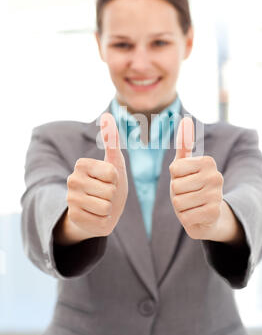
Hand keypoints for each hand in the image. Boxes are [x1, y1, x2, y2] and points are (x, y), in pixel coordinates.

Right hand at [54, 113, 127, 244]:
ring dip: (109, 208)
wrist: (101, 211)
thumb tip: (107, 114)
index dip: (116, 179)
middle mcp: (71, 181)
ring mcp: (71, 201)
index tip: (109, 180)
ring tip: (102, 205)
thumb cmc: (110, 184)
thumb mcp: (115, 162)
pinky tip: (96, 216)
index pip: (111, 173)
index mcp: (81, 164)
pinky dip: (104, 220)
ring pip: (105, 206)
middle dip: (113, 195)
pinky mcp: (75, 219)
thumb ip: (112, 139)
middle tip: (105, 194)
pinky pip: (101, 220)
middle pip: (109, 190)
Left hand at [169, 116, 223, 240]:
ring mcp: (217, 196)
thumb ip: (184, 144)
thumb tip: (186, 119)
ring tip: (192, 205)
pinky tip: (196, 216)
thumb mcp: (185, 166)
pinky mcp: (214, 214)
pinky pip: (185, 216)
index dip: (175, 178)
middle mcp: (216, 177)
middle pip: (176, 186)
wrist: (209, 216)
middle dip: (177, 194)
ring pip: (178, 202)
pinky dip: (186, 218)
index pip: (174, 169)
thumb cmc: (192, 187)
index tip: (186, 180)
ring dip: (181, 207)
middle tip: (189, 195)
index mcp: (208, 162)